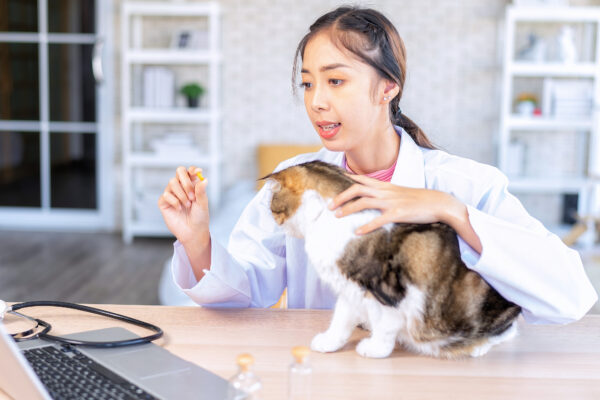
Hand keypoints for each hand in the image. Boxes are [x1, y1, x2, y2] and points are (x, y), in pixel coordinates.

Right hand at [158, 166, 209, 245]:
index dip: (193, 169)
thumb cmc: (200, 217)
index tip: (198, 172)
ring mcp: (171, 193)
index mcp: (192, 185)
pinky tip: (179, 209)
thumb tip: (204, 179)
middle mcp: (181, 187)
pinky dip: (175, 202)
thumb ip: (201, 191)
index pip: (190, 171)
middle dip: (186, 182)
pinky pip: (166, 195)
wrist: (193, 232)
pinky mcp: (164, 202)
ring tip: (188, 205)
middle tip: (193, 196)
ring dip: (182, 194)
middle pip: (179, 171)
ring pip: (172, 182)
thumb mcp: (203, 203)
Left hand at [328, 174, 458, 234]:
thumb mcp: (401, 193)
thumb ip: (388, 194)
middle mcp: (386, 192)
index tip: (336, 181)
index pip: (363, 179)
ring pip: (364, 202)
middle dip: (341, 196)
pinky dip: (366, 226)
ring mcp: (392, 202)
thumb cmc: (421, 200)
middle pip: (357, 189)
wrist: (440, 203)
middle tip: (330, 206)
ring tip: (337, 217)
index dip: (348, 179)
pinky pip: (379, 219)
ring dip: (348, 209)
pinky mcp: (398, 213)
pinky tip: (357, 232)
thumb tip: (377, 198)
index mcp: (387, 186)